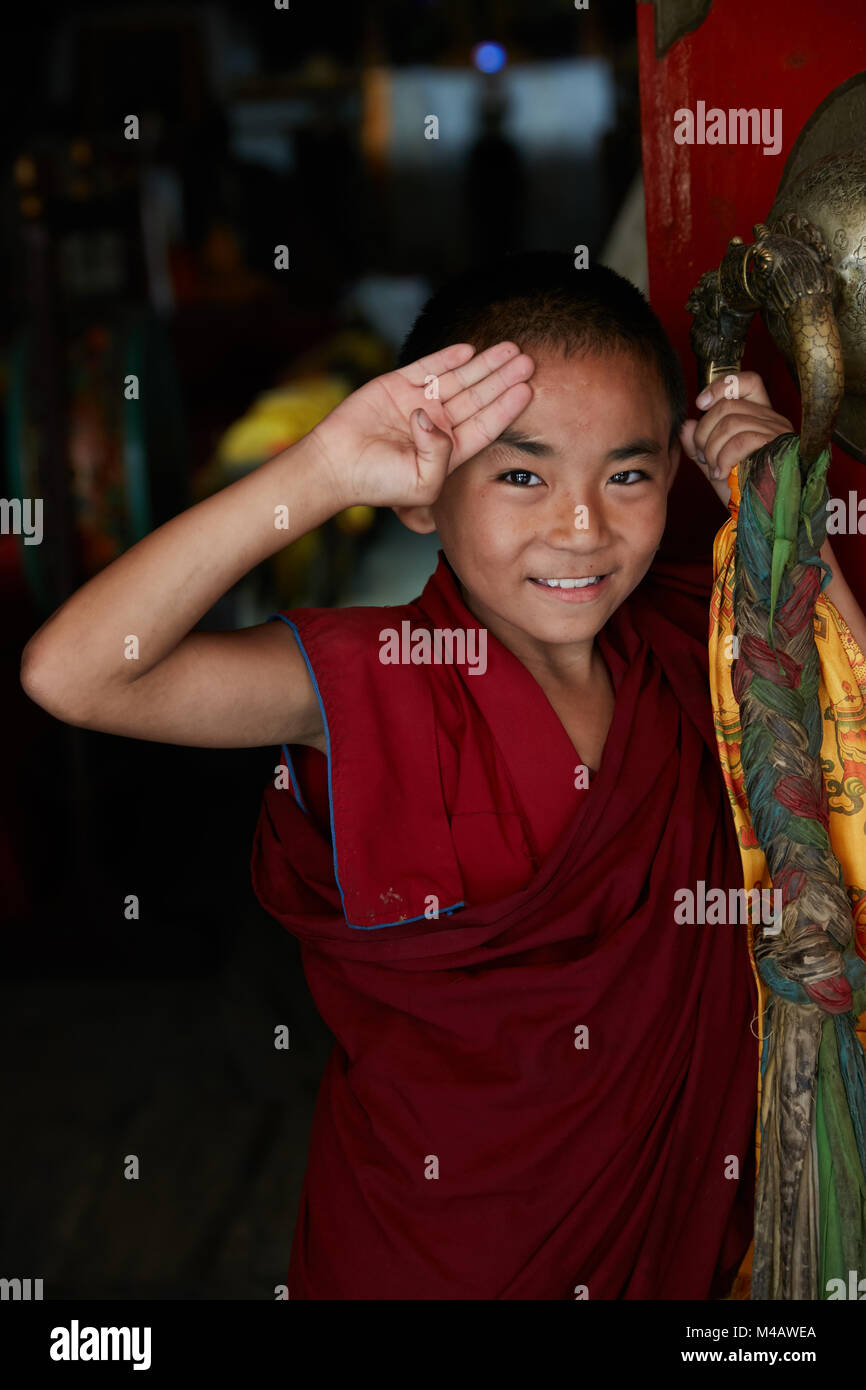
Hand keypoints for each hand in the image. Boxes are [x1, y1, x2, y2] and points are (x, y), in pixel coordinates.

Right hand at [308, 341, 534, 509]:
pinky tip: (468, 350)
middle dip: (503, 379)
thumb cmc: (378, 483)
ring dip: (484, 364)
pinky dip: (446, 358)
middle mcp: (437, 425)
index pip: (485, 425)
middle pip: (478, 397)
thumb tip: (434, 418)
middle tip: (528, 361)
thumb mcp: (422, 483)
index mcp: (448, 451)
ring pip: (458, 379)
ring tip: (509, 349)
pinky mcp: (396, 386)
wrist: (335, 467)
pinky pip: (426, 367)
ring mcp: (418, 403)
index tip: (528, 390)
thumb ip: (440, 455)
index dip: (507, 407)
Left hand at [679, 371, 793, 504]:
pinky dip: (723, 458)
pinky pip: (741, 440)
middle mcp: (772, 420)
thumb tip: (685, 424)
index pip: (747, 382)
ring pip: (730, 422)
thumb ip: (699, 444)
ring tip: (714, 468)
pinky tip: (722, 474)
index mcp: (760, 418)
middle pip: (727, 405)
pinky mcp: (778, 447)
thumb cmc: (744, 492)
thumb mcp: (715, 464)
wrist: (764, 518)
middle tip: (704, 457)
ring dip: (712, 449)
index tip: (701, 404)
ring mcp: (777, 433)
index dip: (721, 386)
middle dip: (704, 432)